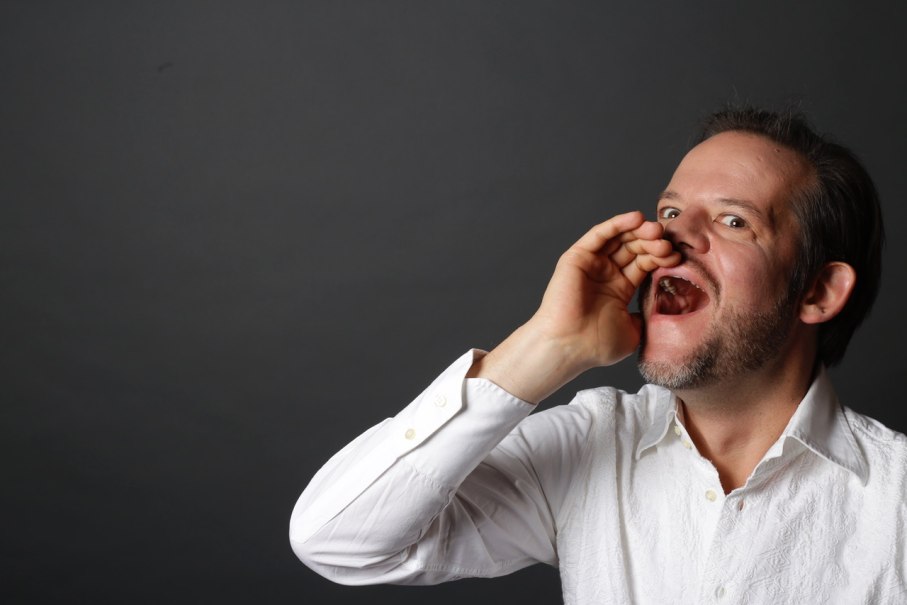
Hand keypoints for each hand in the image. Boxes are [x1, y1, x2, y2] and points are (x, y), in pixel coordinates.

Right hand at [468, 211, 679, 402]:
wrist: (569, 347)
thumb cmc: (596, 345)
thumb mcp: (634, 331)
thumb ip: (647, 316)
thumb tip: (664, 309)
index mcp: (619, 288)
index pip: (645, 263)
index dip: (662, 257)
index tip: (678, 257)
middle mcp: (606, 273)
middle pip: (635, 248)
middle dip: (653, 243)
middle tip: (668, 243)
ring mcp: (591, 264)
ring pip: (619, 238)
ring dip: (639, 230)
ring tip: (656, 230)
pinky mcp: (577, 257)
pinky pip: (599, 234)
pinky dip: (617, 224)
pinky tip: (635, 218)